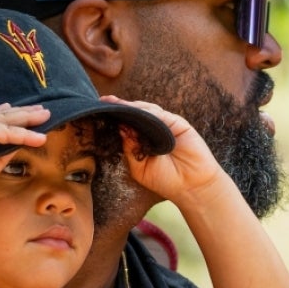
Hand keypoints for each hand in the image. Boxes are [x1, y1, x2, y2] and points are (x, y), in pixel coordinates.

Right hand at [0, 103, 49, 196]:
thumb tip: (14, 152)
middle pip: (3, 114)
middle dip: (23, 112)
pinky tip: (41, 138)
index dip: (6, 114)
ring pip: (8, 119)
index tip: (17, 109)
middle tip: (41, 109)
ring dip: (29, 118)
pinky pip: (9, 131)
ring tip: (47, 116)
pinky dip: (26, 135)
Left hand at [102, 96, 225, 203]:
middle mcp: (151, 130)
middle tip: (104, 101)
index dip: (114, 117)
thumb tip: (120, 128)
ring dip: (131, 106)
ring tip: (116, 104)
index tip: (97, 110)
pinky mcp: (177, 123)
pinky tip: (136, 112)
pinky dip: (148, 113)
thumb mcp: (139, 167)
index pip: (125, 124)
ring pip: (145, 111)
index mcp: (140, 140)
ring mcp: (164, 125)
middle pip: (134, 113)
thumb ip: (130, 149)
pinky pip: (160, 115)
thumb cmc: (165, 180)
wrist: (190, 186)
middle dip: (119, 106)